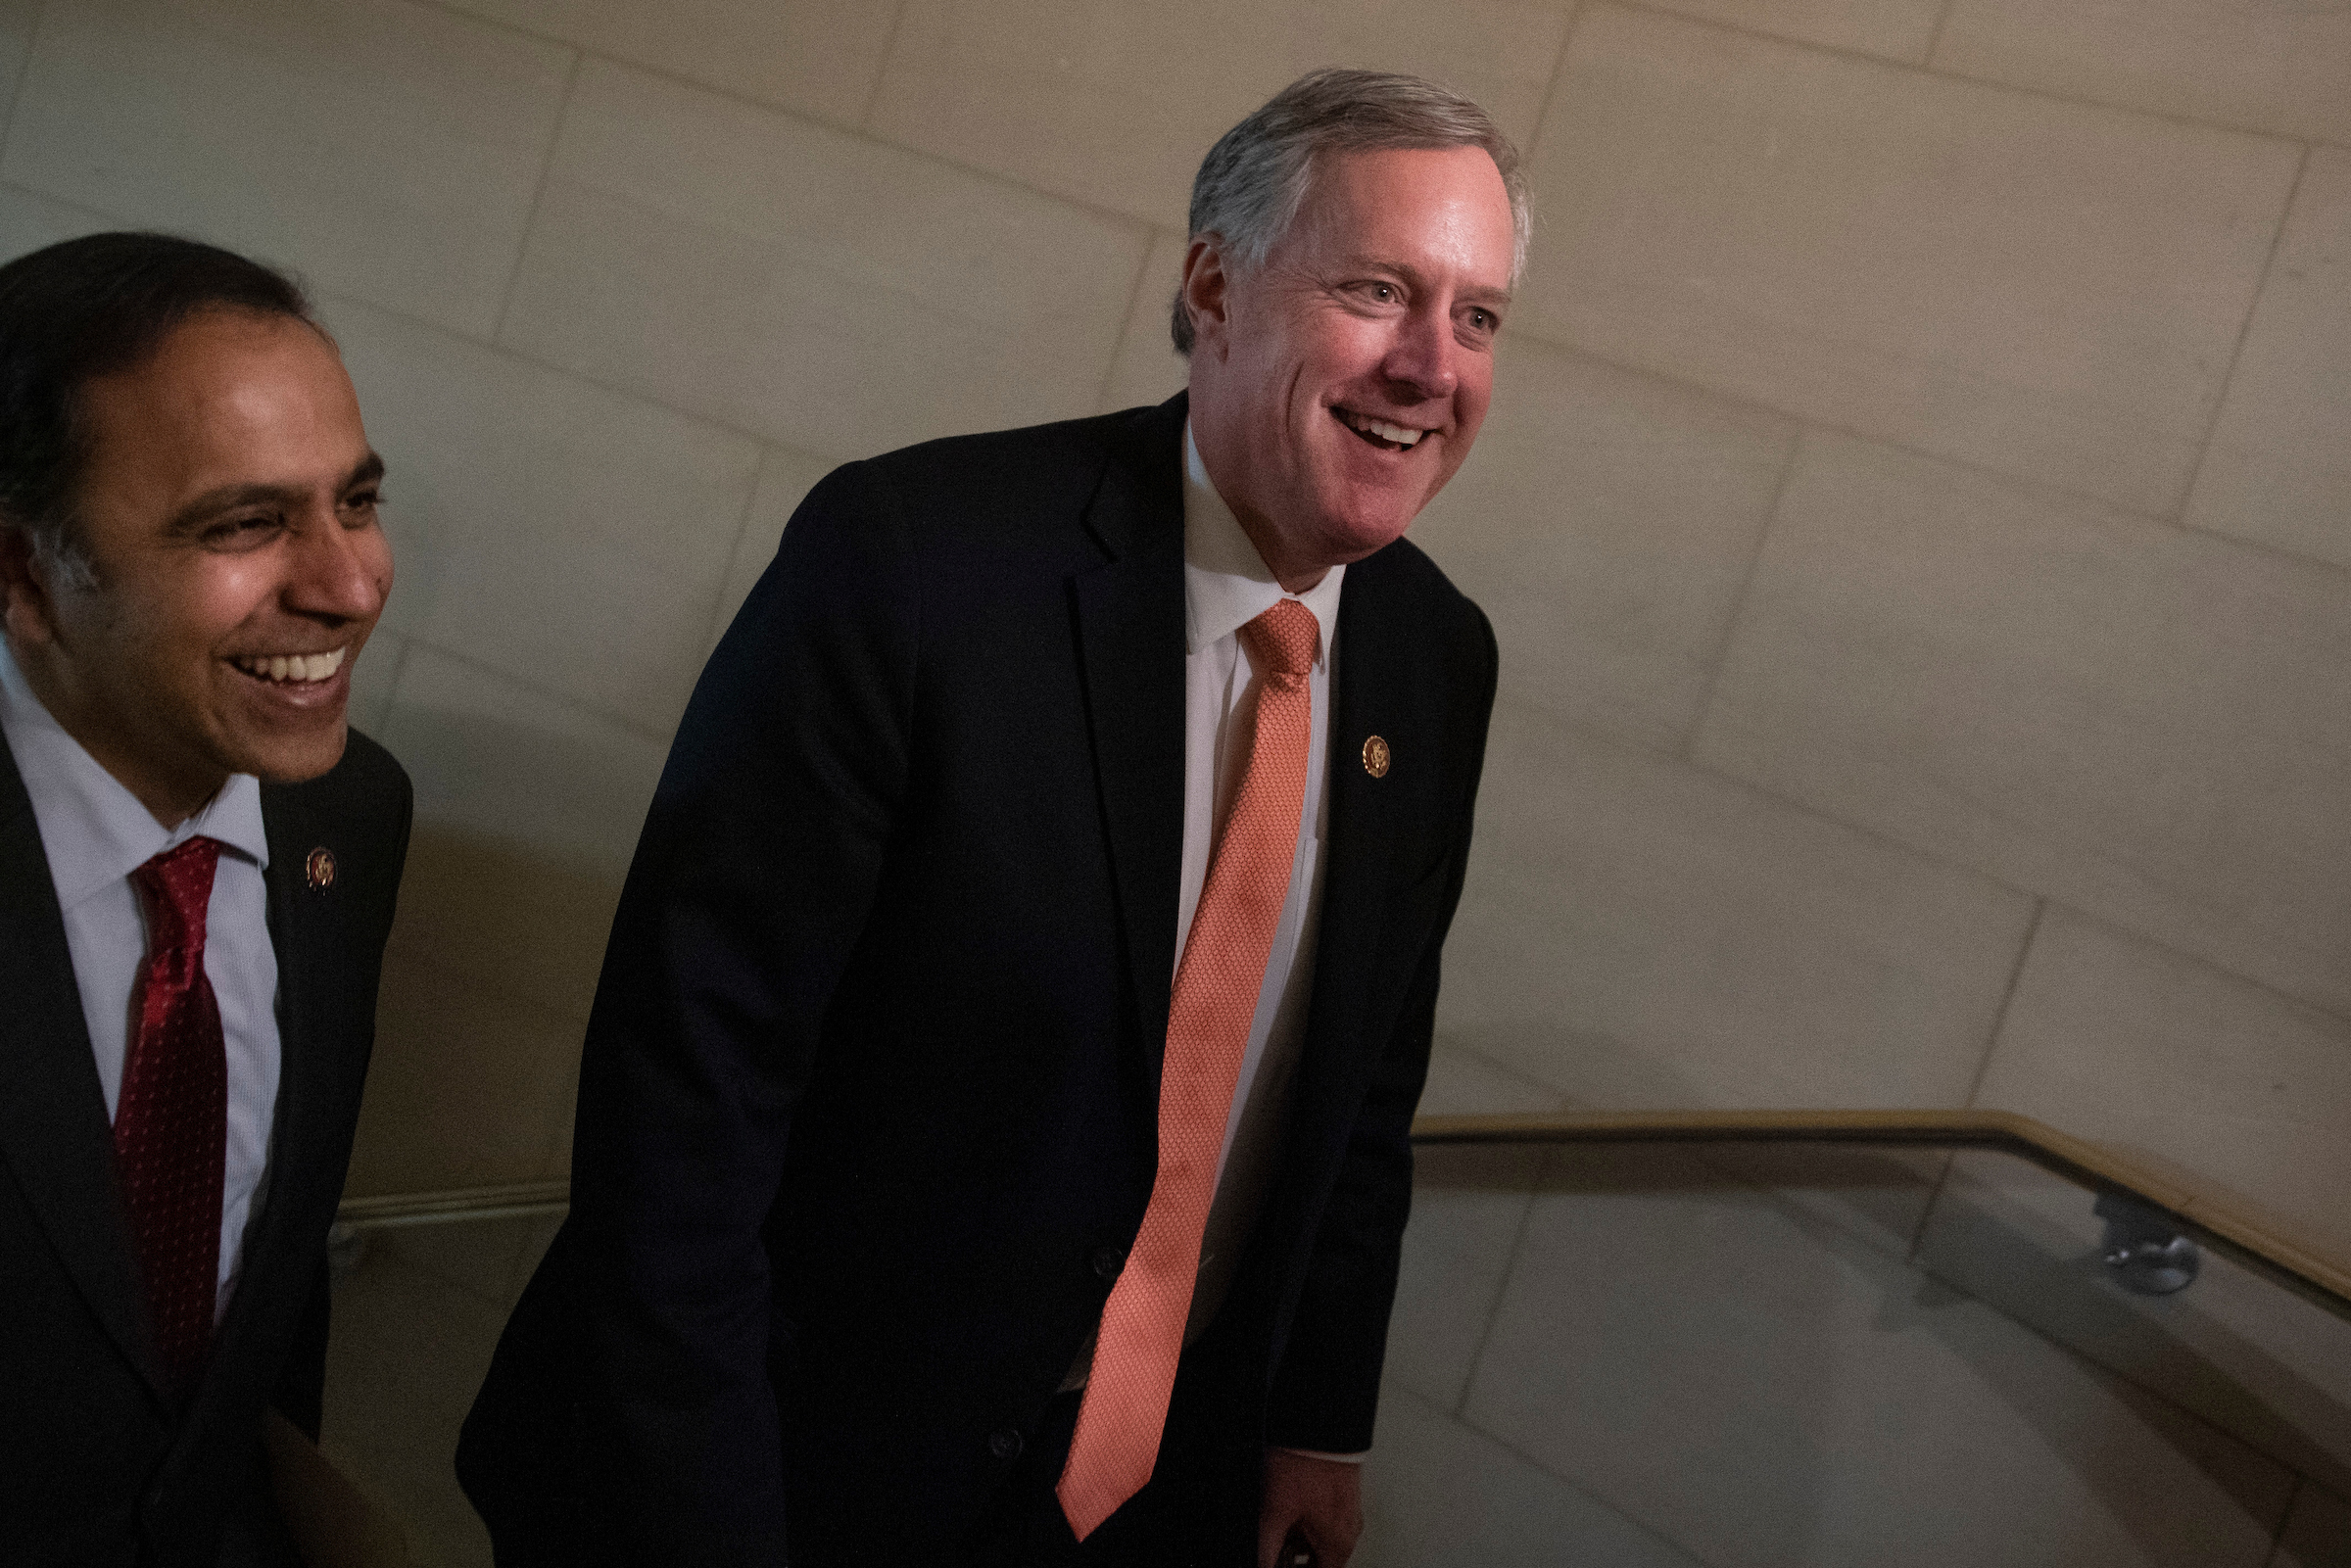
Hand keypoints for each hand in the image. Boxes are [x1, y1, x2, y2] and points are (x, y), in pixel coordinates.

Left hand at [1257, 1448, 1362, 1567]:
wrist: (1319, 1420)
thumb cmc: (1305, 1462)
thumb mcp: (1274, 1513)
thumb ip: (1266, 1549)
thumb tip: (1261, 1564)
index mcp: (1339, 1541)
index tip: (1279, 1565)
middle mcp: (1349, 1527)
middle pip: (1321, 1559)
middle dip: (1295, 1556)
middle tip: (1274, 1546)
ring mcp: (1348, 1506)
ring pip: (1322, 1535)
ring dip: (1299, 1536)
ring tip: (1275, 1522)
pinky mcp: (1342, 1488)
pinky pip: (1324, 1514)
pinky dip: (1306, 1516)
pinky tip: (1286, 1503)